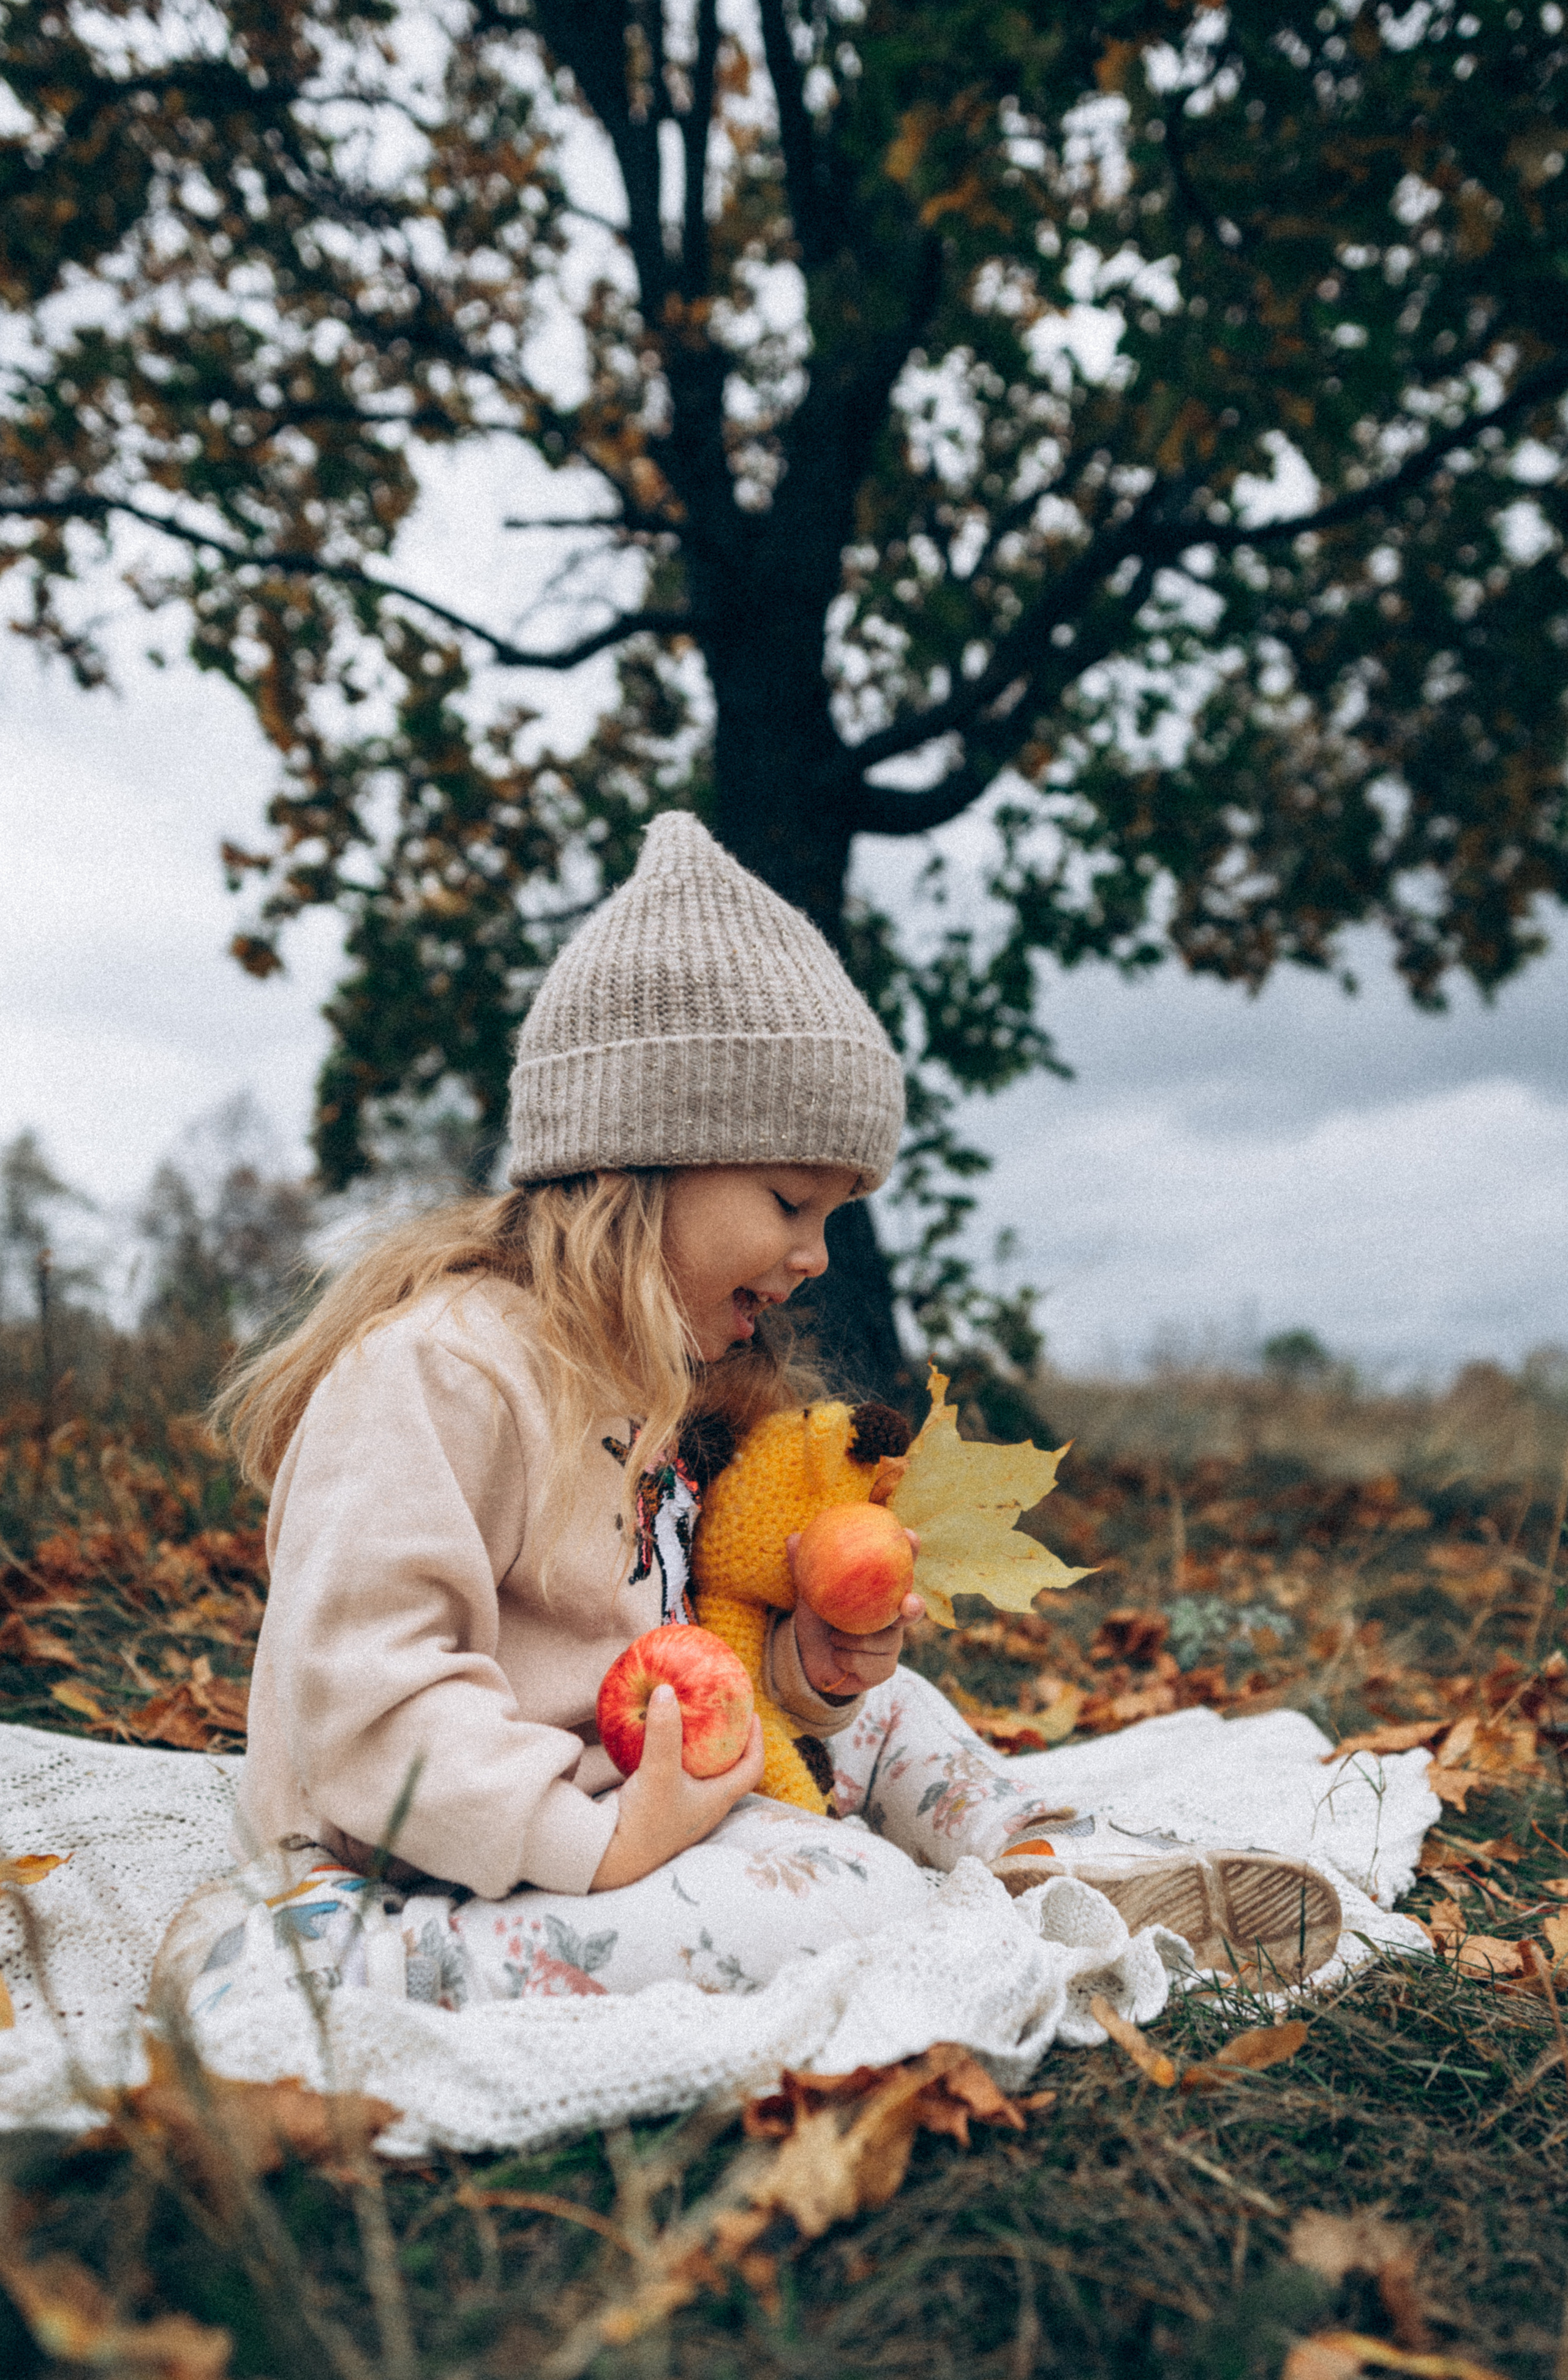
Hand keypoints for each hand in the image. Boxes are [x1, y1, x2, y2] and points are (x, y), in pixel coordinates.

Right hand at [590, 1684, 763, 1891]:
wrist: (611, 1857)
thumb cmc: (644, 1821)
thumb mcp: (658, 1773)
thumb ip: (663, 1733)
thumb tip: (667, 1690)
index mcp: (717, 1800)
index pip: (751, 1769)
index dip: (756, 1741)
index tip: (752, 1714)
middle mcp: (705, 1805)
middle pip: (729, 1769)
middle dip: (728, 1740)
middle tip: (721, 1713)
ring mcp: (683, 1809)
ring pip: (702, 1773)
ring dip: (701, 1749)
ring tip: (693, 1722)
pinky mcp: (662, 1808)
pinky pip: (677, 1776)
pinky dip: (675, 1757)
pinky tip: (660, 1741)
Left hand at [787, 1529, 924, 1696]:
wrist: (809, 1662)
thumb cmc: (817, 1621)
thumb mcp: (810, 1594)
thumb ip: (805, 1568)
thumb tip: (794, 1538)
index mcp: (881, 1593)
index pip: (901, 1569)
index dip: (911, 1552)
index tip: (909, 1536)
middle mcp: (892, 1616)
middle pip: (913, 1609)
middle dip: (915, 1605)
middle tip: (908, 1603)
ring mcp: (892, 1643)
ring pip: (882, 1640)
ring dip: (851, 1639)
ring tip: (834, 1636)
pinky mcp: (885, 1667)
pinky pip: (867, 1660)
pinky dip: (845, 1656)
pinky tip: (837, 1655)